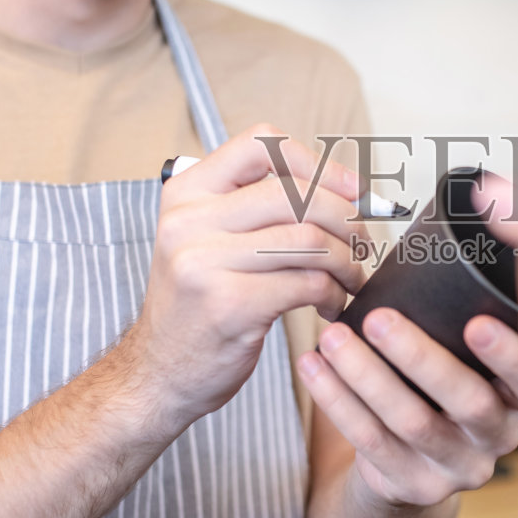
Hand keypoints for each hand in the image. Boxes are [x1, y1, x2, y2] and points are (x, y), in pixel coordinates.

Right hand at [136, 124, 367, 427]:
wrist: (157, 374)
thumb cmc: (198, 306)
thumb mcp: (208, 240)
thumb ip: (257, 208)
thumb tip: (343, 188)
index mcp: (186, 193)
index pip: (260, 144)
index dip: (317, 163)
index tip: (352, 191)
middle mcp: (189, 221)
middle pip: (296, 194)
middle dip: (346, 219)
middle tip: (360, 245)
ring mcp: (204, 262)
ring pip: (308, 239)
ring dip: (345, 261)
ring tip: (349, 279)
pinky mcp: (229, 304)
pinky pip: (306, 282)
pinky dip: (332, 293)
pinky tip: (329, 304)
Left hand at [298, 308, 517, 507]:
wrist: (412, 464)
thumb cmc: (437, 385)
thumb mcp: (465, 360)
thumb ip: (461, 320)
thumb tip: (431, 242)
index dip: (509, 354)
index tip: (479, 323)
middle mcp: (498, 437)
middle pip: (467, 401)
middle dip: (419, 357)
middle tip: (377, 318)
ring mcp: (458, 467)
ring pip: (411, 422)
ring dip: (366, 375)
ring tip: (331, 337)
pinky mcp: (415, 486)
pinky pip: (370, 442)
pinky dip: (337, 400)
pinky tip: (312, 367)